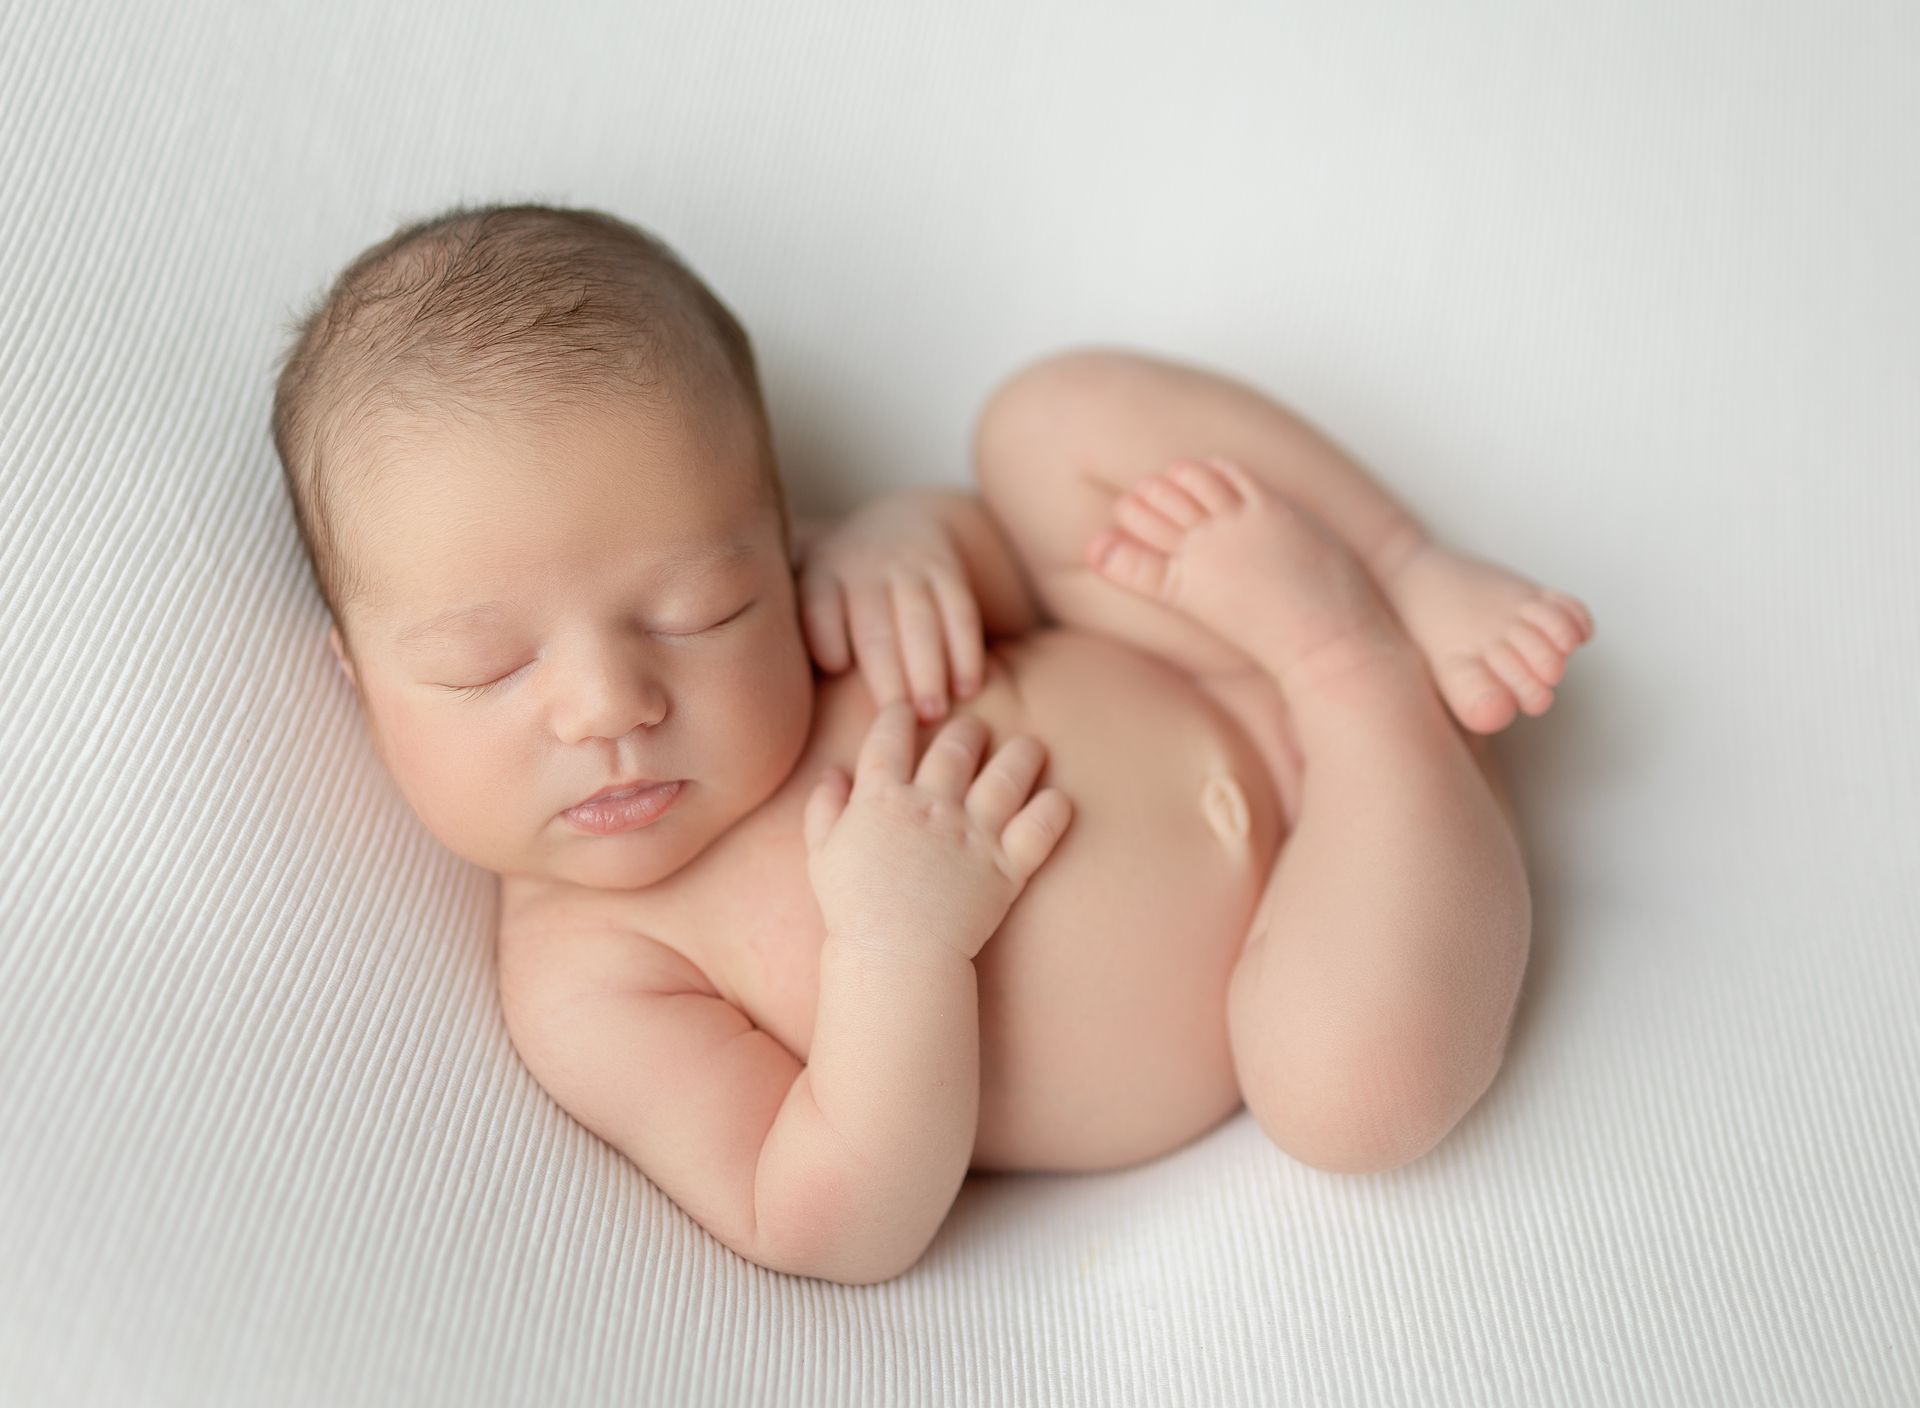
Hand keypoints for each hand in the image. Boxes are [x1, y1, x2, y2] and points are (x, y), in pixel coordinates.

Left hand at [796, 497, 984, 721]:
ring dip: (930, 667)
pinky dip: (966, 649)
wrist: (899, 527)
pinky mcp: (946, 572)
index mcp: (820, 578)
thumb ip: (785, 633)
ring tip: (934, 712)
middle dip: (888, 672)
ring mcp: (907, 569)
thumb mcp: (804, 589)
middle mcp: (863, 570)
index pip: (818, 605)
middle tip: (900, 718)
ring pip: (920, 619)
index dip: (826, 631)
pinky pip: (959, 611)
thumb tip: (757, 697)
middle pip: (874, 624)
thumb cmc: (839, 589)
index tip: (836, 666)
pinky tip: (969, 686)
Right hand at [802, 700, 1072, 963]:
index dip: (898, 714)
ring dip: (1022, 754)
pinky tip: (1058, 798)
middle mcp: (931, 805)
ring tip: (1030, 746)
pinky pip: (1040, 827)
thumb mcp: (822, 854)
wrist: (893, 957)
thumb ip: (824, 807)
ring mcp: (972, 834)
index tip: (906, 708)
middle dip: (968, 730)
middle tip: (975, 728)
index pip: (890, 737)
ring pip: (1007, 775)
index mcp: (881, 799)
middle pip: (956, 747)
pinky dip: (1054, 809)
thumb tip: (833, 771)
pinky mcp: (1005, 866)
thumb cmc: (852, 909)